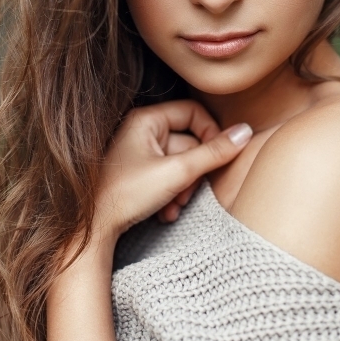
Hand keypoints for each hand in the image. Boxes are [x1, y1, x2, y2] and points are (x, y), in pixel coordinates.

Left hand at [94, 100, 252, 241]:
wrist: (94, 228)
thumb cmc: (127, 194)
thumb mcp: (177, 172)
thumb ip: (214, 153)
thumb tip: (245, 132)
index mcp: (147, 120)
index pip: (193, 112)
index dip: (210, 133)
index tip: (217, 157)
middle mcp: (143, 131)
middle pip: (190, 143)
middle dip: (194, 174)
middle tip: (188, 193)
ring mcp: (141, 153)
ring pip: (182, 164)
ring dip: (185, 189)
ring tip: (174, 206)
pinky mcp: (141, 174)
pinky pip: (170, 177)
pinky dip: (173, 195)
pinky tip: (165, 212)